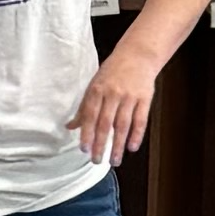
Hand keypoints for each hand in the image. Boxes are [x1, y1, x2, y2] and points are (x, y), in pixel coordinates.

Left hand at [70, 45, 162, 165]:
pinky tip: (132, 147)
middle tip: (97, 161)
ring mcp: (130, 96)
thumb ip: (84, 107)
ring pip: (123, 125)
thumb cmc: (112, 72)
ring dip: (118, 145)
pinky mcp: (145, 98)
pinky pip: (140, 119)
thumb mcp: (94, 85)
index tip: (84, 150)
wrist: (138, 54)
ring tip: (114, 161)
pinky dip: (137, 134)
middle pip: (105, 123)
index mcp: (97, 90)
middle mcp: (113, 94)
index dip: (87, 134)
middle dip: (101, 144)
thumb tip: (70, 127)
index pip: (90, 115)